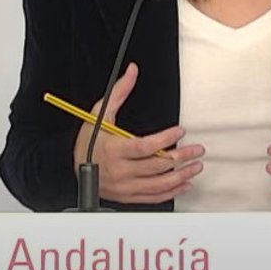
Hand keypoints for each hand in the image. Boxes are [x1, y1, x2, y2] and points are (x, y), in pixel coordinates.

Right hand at [72, 63, 204, 203]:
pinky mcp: (127, 197)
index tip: (180, 131)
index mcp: (114, 150)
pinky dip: (171, 192)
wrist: (73, 168)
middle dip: (181, 157)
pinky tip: (184, 184)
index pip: (145, 146)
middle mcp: (120, 171)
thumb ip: (119, 92)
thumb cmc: (89, 140)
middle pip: (157, 165)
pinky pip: (153, 197)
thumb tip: (132, 71)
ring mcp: (124, 186)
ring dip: (181, 176)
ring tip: (196, 166)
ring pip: (159, 184)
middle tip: (197, 150)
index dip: (165, 139)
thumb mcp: (100, 114)